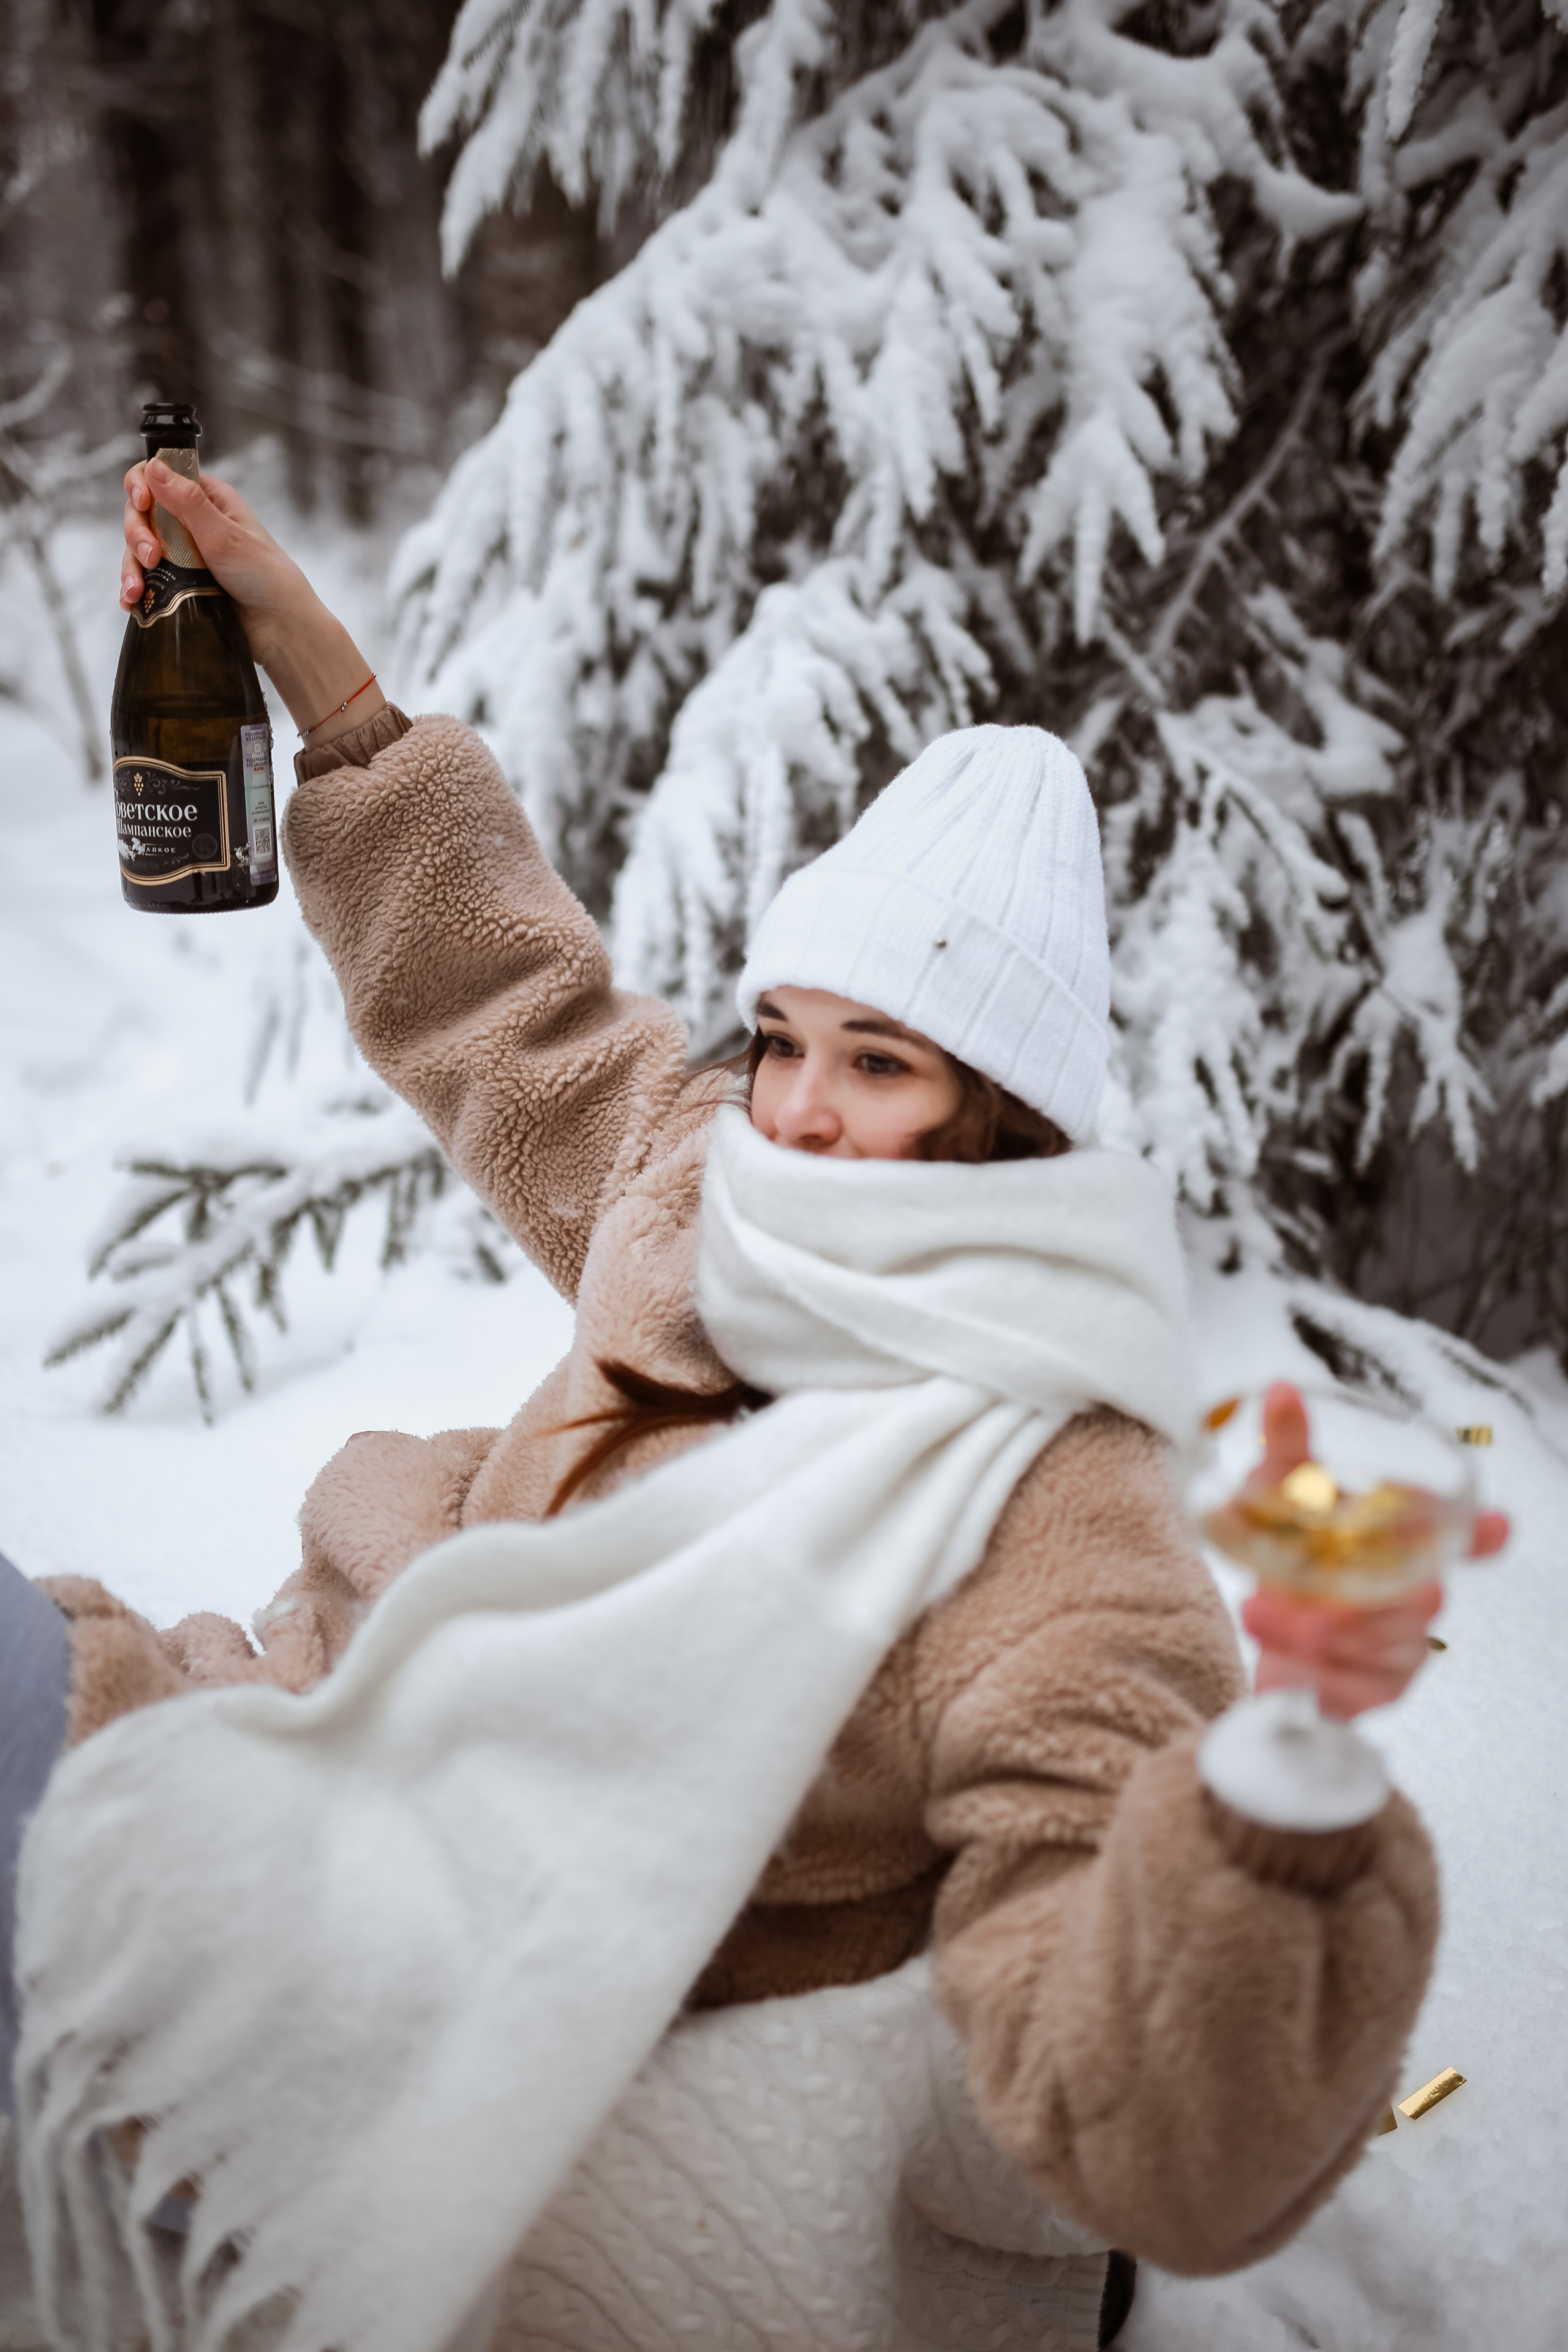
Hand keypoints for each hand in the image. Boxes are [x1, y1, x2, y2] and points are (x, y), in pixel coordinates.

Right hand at [120, 460, 385, 745]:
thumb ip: (187, 502)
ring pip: (140, 549)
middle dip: (137, 533)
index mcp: (208, 501)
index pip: (159, 477)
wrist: (280, 627)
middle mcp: (193, 524)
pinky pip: (148, 581)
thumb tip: (154, 465)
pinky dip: (136, 590)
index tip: (142, 502)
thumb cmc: (263, 576)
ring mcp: (184, 556)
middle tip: (151, 556)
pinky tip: (132, 603)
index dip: (141, 485)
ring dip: (131, 566)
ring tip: (138, 590)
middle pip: (143, 514)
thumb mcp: (224, 535)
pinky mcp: (180, 586)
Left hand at [1238, 1382, 1507, 1718]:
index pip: (1464, 1537)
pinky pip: (1363, 1690)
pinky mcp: (1383, 1691)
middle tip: (1283, 1595)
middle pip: (1423, 1600)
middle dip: (1355, 1603)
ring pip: (1389, 1647)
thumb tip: (1279, 1390)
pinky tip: (1284, 1661)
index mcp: (1404, 1541)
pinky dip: (1315, 1674)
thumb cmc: (1287, 1553)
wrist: (1263, 1629)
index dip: (1479, 1534)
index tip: (1493, 1525)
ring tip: (1257, 1613)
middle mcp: (1419, 1593)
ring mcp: (1407, 1645)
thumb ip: (1287, 1448)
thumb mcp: (1275, 1495)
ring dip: (1315, 1633)